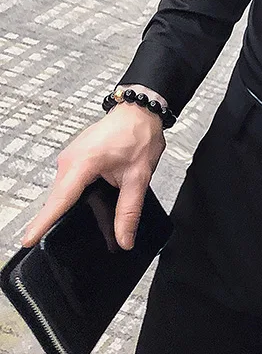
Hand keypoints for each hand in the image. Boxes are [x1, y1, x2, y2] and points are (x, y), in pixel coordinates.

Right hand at [21, 103, 165, 249]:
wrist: (140, 112)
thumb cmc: (139, 135)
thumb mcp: (139, 177)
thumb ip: (129, 211)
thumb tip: (124, 238)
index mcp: (83, 162)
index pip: (60, 200)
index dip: (43, 222)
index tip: (29, 240)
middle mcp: (70, 159)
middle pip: (59, 199)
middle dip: (58, 219)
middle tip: (63, 242)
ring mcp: (70, 157)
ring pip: (63, 191)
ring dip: (68, 205)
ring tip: (75, 222)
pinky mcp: (74, 157)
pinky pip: (69, 182)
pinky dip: (73, 194)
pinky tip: (84, 201)